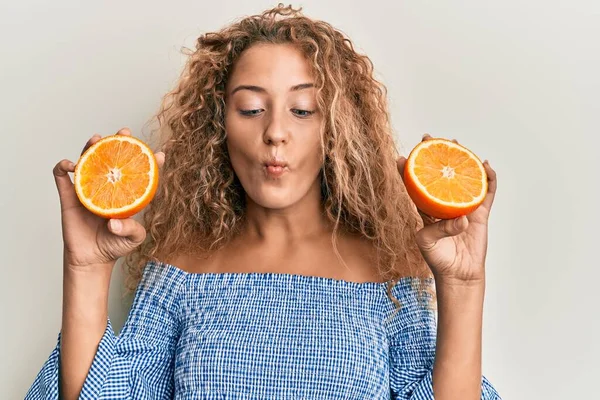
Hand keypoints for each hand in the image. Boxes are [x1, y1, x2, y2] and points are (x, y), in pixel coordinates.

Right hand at [53, 127, 164, 270]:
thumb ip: (132, 230)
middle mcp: (108, 187)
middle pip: (112, 159)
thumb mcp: (134, 239)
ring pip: (88, 161)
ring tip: (97, 139)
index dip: (150, 162)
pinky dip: (63, 167)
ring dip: (90, 147)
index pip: (139, 173)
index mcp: (126, 194)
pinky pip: (62, 178)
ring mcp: (88, 190)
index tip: (159, 155)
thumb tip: (114, 222)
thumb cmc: (115, 246)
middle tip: (124, 133)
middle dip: (118, 143)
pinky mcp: (70, 197)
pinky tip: (70, 165)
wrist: (92, 259)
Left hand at [397, 134, 497, 284]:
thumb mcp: (429, 242)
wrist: (458, 274)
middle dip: (434, 157)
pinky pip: (485, 193)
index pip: (414, 186)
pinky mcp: (479, 214)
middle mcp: (443, 204)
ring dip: (460, 160)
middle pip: (439, 175)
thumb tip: (461, 218)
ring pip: (461, 178)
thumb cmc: (438, 258)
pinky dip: (488, 179)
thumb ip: (441, 229)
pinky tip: (486, 166)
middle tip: (430, 138)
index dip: (407, 172)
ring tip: (457, 143)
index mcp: (425, 210)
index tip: (401, 157)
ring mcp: (462, 207)